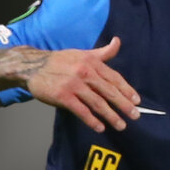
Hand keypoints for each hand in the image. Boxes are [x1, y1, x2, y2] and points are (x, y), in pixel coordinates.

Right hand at [25, 38, 140, 131]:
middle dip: (124, 105)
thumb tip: (118, 42)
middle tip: (135, 116)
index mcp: (91, 62)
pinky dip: (91, 120)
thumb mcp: (82, 53)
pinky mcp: (63, 96)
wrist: (33, 66)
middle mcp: (84, 72)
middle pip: (109, 91)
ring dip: (111, 115)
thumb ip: (102, 52)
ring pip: (97, 102)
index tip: (136, 101)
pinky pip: (81, 110)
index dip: (127, 90)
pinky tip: (100, 127)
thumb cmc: (60, 61)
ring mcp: (73, 84)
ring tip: (120, 125)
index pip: (114, 77)